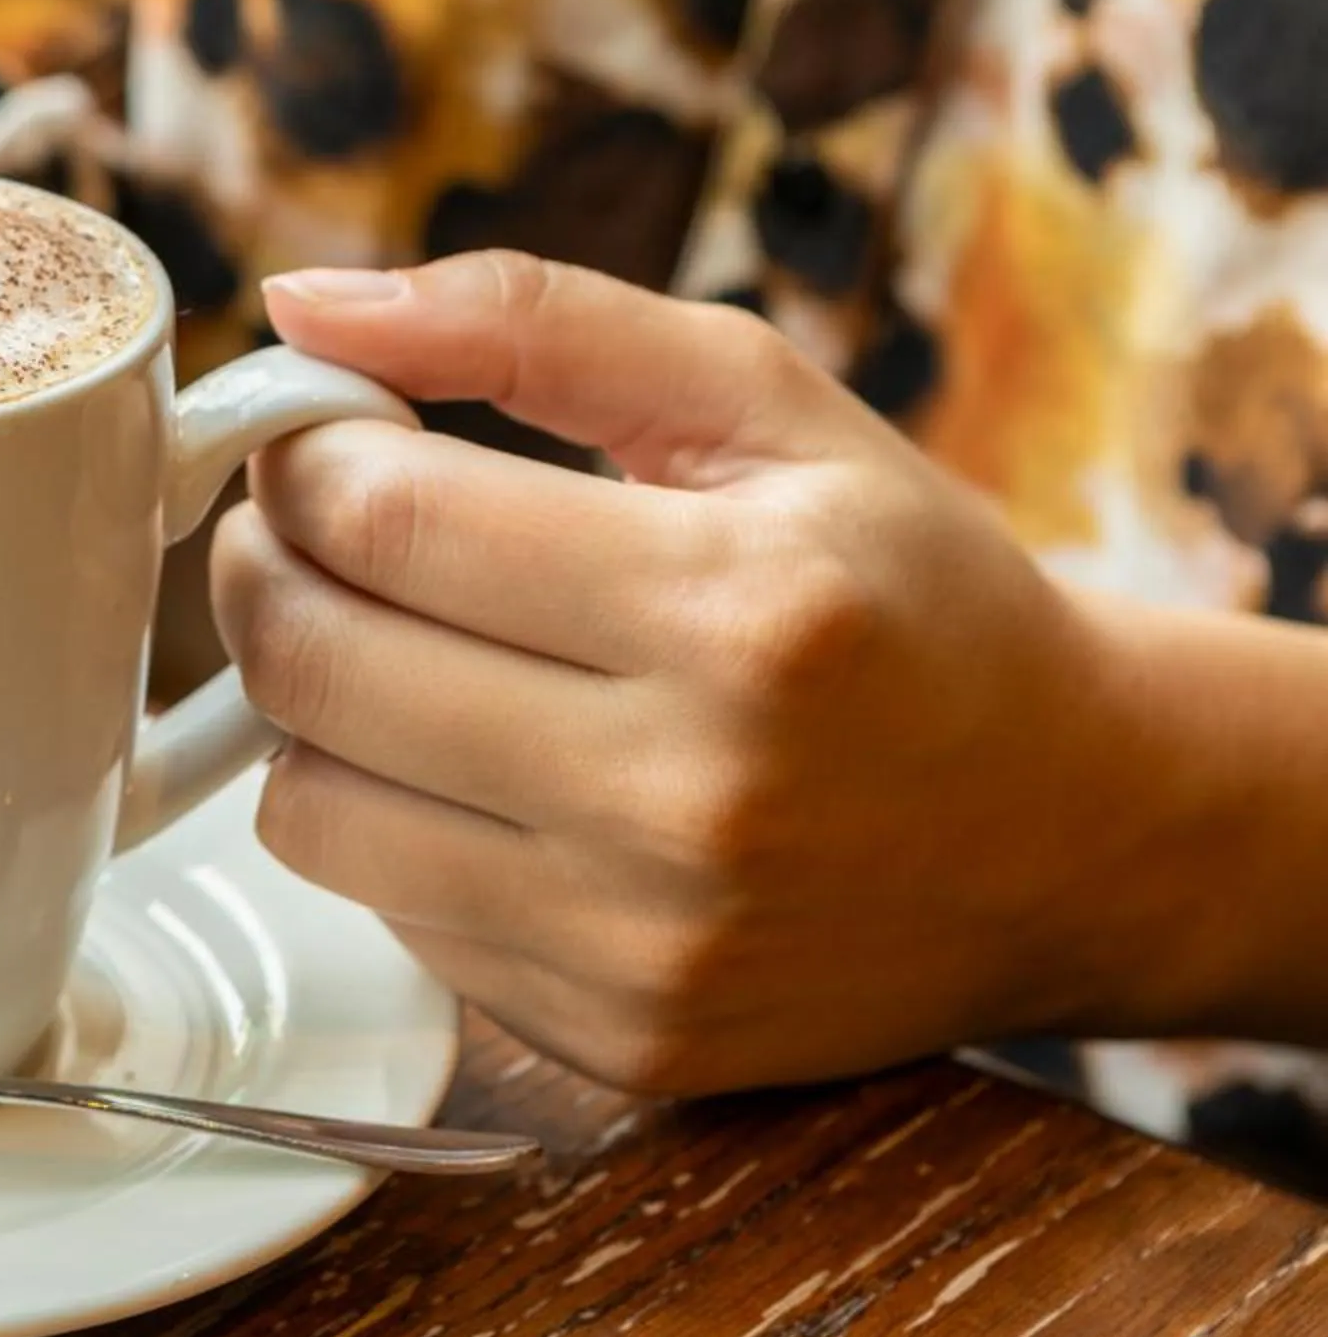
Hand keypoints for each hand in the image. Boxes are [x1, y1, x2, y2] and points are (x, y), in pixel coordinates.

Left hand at [211, 251, 1144, 1095]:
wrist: (1073, 832)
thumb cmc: (902, 591)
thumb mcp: (760, 402)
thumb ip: (528, 322)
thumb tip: (301, 301)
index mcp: (734, 608)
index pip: (382, 519)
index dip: (302, 458)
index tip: (316, 435)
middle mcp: (684, 795)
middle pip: (315, 663)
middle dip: (264, 567)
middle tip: (301, 526)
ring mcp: (642, 941)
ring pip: (309, 806)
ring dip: (304, 706)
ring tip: (386, 643)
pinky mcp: (614, 1036)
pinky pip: (388, 908)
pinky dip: (390, 823)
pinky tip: (477, 768)